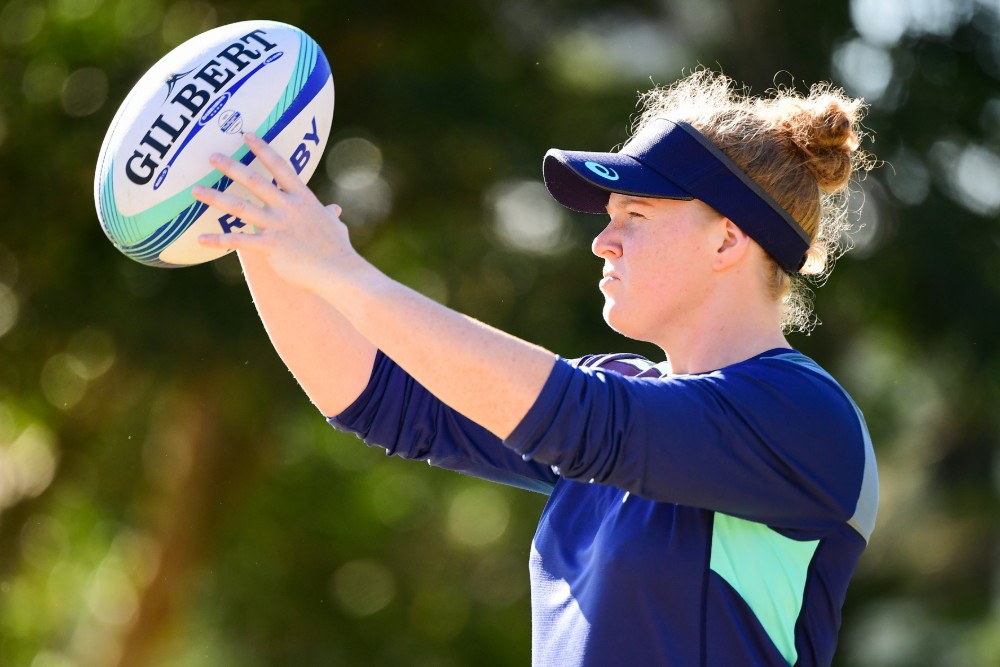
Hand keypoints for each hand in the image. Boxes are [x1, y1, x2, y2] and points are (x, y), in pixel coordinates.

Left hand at [194, 133, 361, 293]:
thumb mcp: (335, 226)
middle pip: (254, 181)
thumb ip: (330, 215)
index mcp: (303, 198)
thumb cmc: (339, 250)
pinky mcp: (270, 246)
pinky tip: (199, 240)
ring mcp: (277, 225)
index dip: (263, 149)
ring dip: (215, 198)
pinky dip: (218, 240)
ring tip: (196, 191)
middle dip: (231, 166)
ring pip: (239, 207)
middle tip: (212, 156)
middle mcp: (287, 207)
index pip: (280, 167)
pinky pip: (238, 241)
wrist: (339, 271)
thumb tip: (335, 211)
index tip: (247, 135)